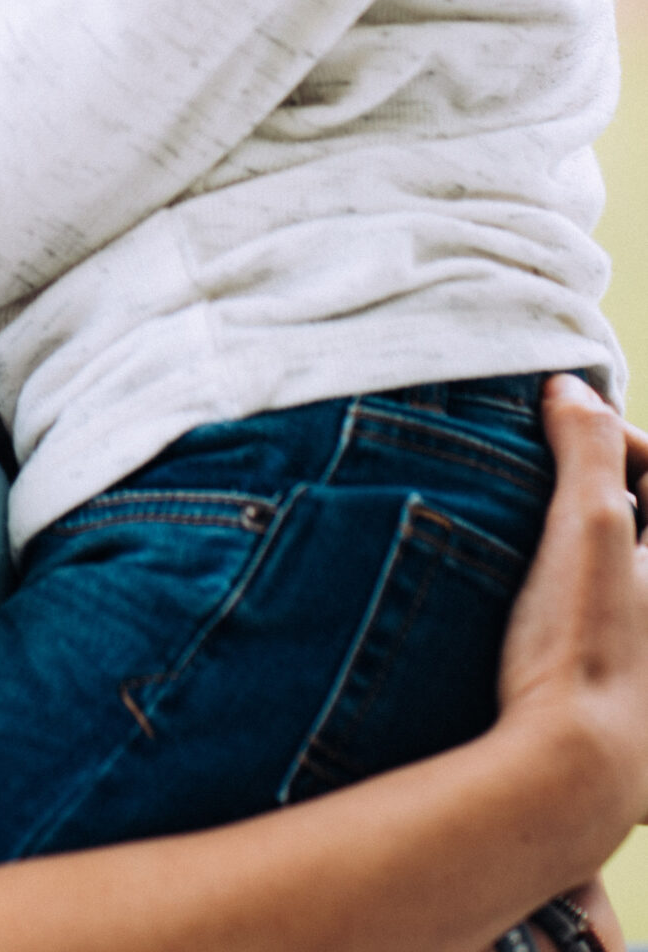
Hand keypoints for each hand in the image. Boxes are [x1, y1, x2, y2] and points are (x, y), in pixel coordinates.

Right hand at [494, 376, 647, 874]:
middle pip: (644, 526)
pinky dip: (583, 605)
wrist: (566, 779)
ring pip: (625, 580)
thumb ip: (587, 445)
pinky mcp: (637, 712)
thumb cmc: (585, 648)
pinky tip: (537, 609)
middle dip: (600, 495)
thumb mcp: (586, 526)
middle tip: (543, 489)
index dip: (617, 442)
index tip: (561, 440)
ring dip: (589, 551)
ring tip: (532, 544)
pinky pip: (612, 631)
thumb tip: (572, 389)